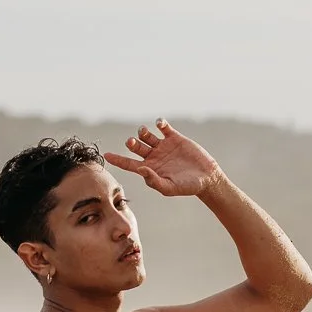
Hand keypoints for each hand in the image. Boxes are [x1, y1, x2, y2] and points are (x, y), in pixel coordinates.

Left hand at [104, 118, 221, 197]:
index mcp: (149, 169)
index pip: (129, 164)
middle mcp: (154, 156)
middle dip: (132, 143)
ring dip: (142, 132)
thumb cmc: (187, 187)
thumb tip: (140, 169)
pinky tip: (160, 124)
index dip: (117, 159)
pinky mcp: (175, 138)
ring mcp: (163, 146)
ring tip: (143, 131)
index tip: (106, 155)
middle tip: (132, 142)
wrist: (206, 178)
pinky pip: (163, 127)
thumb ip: (154, 180)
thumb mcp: (169, 187)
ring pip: (147, 135)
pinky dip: (160, 123)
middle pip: (136, 147)